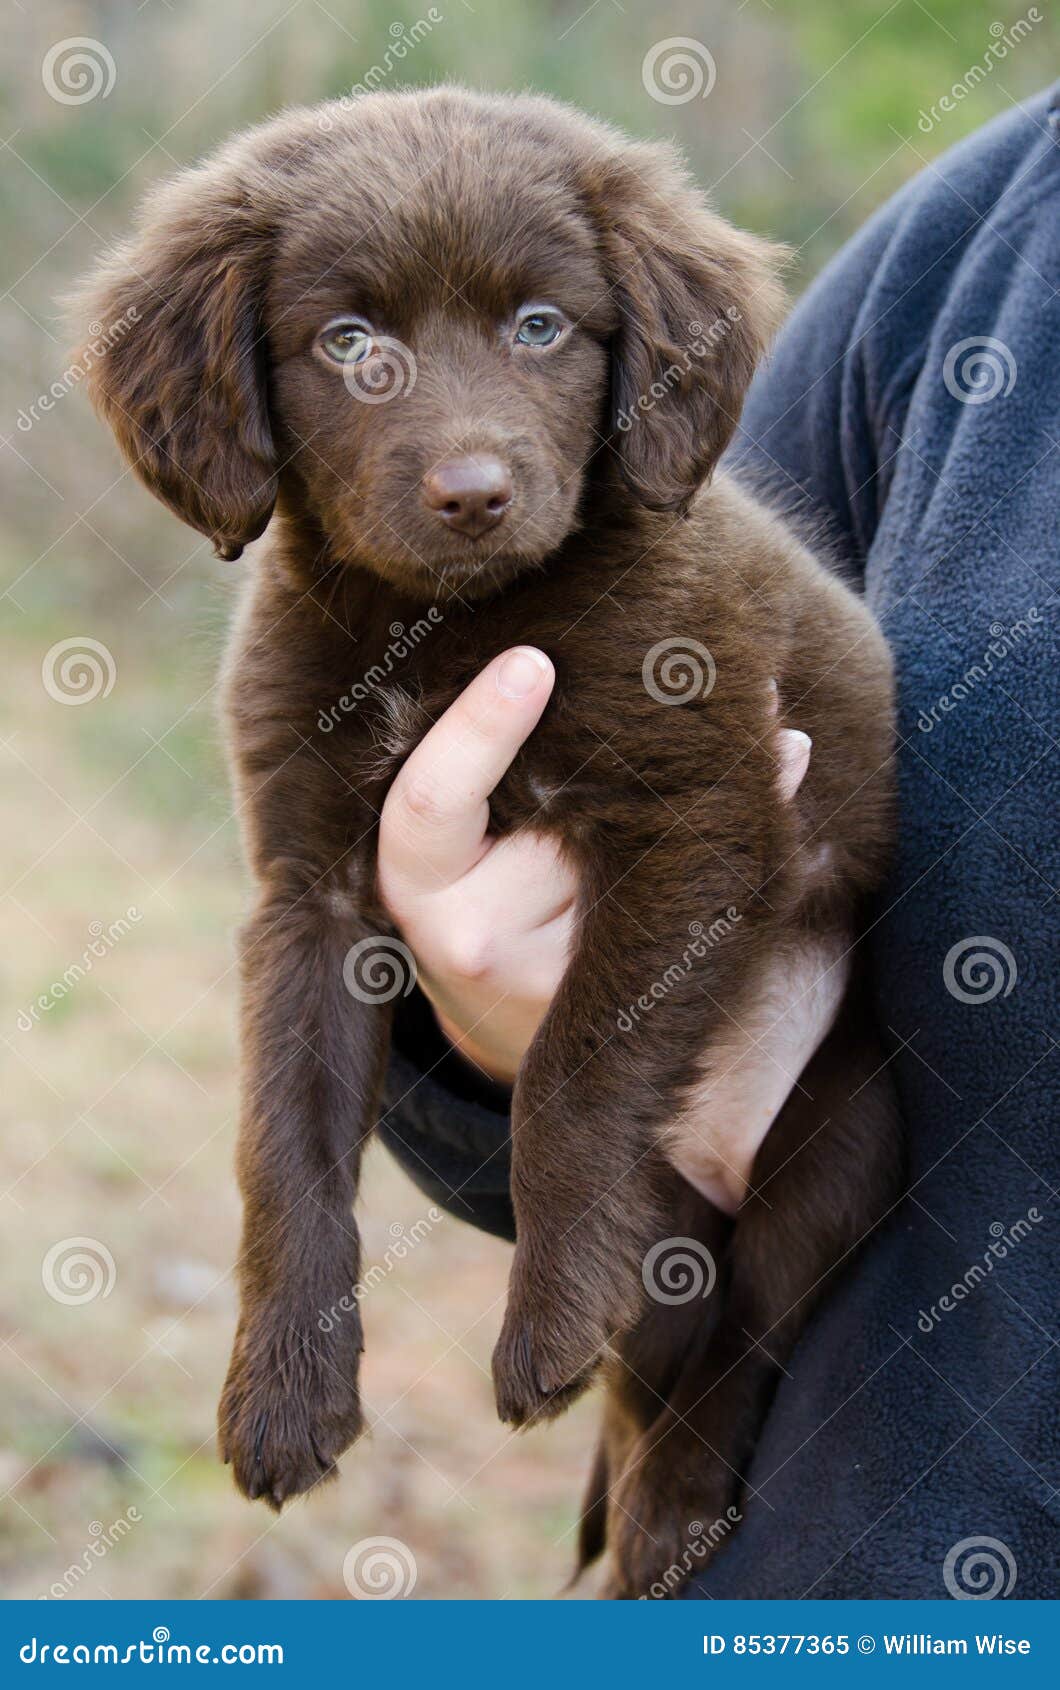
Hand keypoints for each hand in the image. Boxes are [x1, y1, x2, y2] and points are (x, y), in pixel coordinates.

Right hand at [378, 650, 815, 1086]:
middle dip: (614, 736)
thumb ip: (475, 757)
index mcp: (415, 878)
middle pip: (553, 816)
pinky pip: (680, 891)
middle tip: (683, 650)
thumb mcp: (441, 833)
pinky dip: (729, 824)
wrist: (497, 1013)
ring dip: (695, 777)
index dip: (478, 729)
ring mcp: (549, 970)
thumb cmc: (466, 887)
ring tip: (758, 701)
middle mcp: (475, 933)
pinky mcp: (614, 987)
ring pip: (631, 851)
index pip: (430, 800)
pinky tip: (783, 765)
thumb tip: (547, 648)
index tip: (533, 660)